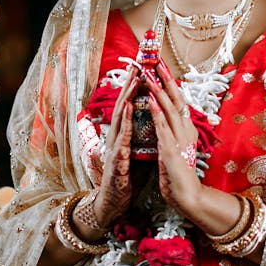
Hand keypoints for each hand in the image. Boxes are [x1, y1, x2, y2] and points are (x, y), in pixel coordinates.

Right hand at [90, 68, 139, 232]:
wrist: (113, 203)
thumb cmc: (126, 178)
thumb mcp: (137, 152)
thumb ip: (141, 136)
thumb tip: (152, 119)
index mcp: (124, 134)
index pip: (130, 105)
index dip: (136, 87)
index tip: (144, 67)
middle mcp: (117, 135)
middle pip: (123, 104)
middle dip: (131, 83)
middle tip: (139, 62)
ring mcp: (114, 146)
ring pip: (121, 116)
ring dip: (128, 95)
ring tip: (136, 78)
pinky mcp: (115, 158)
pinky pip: (122, 136)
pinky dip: (125, 120)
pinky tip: (128, 107)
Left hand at [145, 60, 202, 217]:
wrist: (188, 195)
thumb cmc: (180, 172)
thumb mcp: (177, 146)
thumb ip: (173, 130)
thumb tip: (166, 114)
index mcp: (186, 128)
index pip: (178, 100)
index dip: (170, 82)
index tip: (161, 65)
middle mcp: (186, 129)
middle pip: (177, 98)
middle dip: (166, 79)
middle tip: (157, 60)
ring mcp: (179, 138)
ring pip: (170, 108)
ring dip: (159, 90)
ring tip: (150, 74)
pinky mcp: (172, 150)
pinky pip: (163, 127)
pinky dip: (157, 112)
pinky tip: (151, 99)